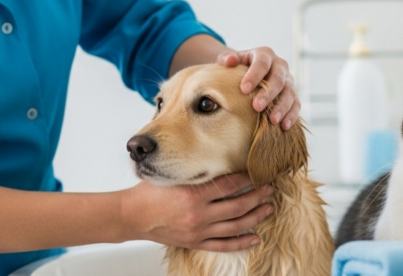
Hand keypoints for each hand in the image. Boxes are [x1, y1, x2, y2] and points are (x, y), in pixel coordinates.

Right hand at [119, 173, 273, 251]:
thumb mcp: (170, 175)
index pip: (228, 185)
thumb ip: (190, 168)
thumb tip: (211, 157)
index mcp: (193, 195)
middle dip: (257, 196)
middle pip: (238, 206)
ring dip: (255, 217)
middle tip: (269, 188)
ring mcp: (199, 231)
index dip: (246, 178)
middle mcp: (199, 214)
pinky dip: (241, 242)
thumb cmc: (147, 193)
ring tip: (268, 208)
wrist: (132, 216)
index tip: (257, 172)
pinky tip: (255, 237)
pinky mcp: (196, 242)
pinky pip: (224, 245)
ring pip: (235, 225)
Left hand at [217, 47, 299, 129]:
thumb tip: (229, 61)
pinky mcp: (293, 94)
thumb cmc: (238, 67)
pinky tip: (284, 126)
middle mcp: (280, 65)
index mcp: (265, 54)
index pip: (262, 63)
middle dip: (268, 94)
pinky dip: (292, 115)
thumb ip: (226, 59)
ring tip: (272, 120)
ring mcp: (288, 80)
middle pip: (278, 79)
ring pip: (290, 93)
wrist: (250, 73)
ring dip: (282, 107)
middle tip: (256, 107)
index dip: (254, 75)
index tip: (244, 89)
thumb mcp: (231, 60)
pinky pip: (296, 104)